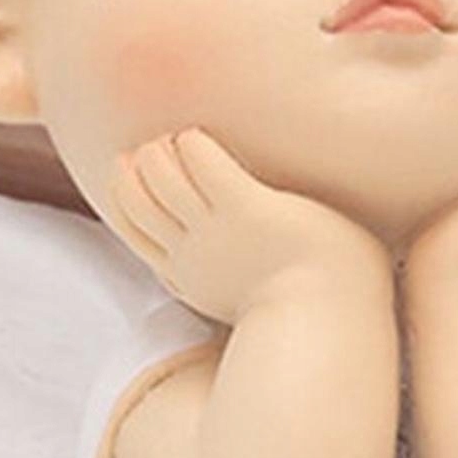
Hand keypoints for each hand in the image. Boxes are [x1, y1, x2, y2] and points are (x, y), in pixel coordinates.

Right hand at [110, 127, 388, 324]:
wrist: (334, 320)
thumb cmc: (304, 305)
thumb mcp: (240, 296)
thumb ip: (223, 274)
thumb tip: (221, 266)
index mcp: (189, 275)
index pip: (133, 230)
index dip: (123, 195)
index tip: (124, 167)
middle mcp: (192, 255)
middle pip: (136, 203)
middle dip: (135, 170)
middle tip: (152, 147)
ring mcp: (216, 232)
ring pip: (160, 180)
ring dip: (163, 152)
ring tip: (180, 138)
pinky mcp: (247, 208)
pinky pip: (203, 165)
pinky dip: (194, 146)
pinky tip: (198, 137)